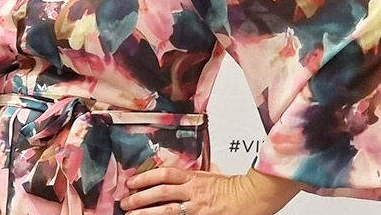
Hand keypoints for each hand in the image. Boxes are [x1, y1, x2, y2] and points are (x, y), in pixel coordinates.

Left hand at [120, 168, 300, 214]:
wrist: (255, 196)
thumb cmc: (235, 186)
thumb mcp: (213, 174)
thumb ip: (198, 174)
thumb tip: (190, 171)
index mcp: (195, 177)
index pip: (165, 174)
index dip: (145, 177)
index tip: (131, 182)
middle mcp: (194, 191)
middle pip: (161, 192)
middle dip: (140, 197)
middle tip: (125, 202)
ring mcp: (198, 207)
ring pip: (167, 209)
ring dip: (147, 212)